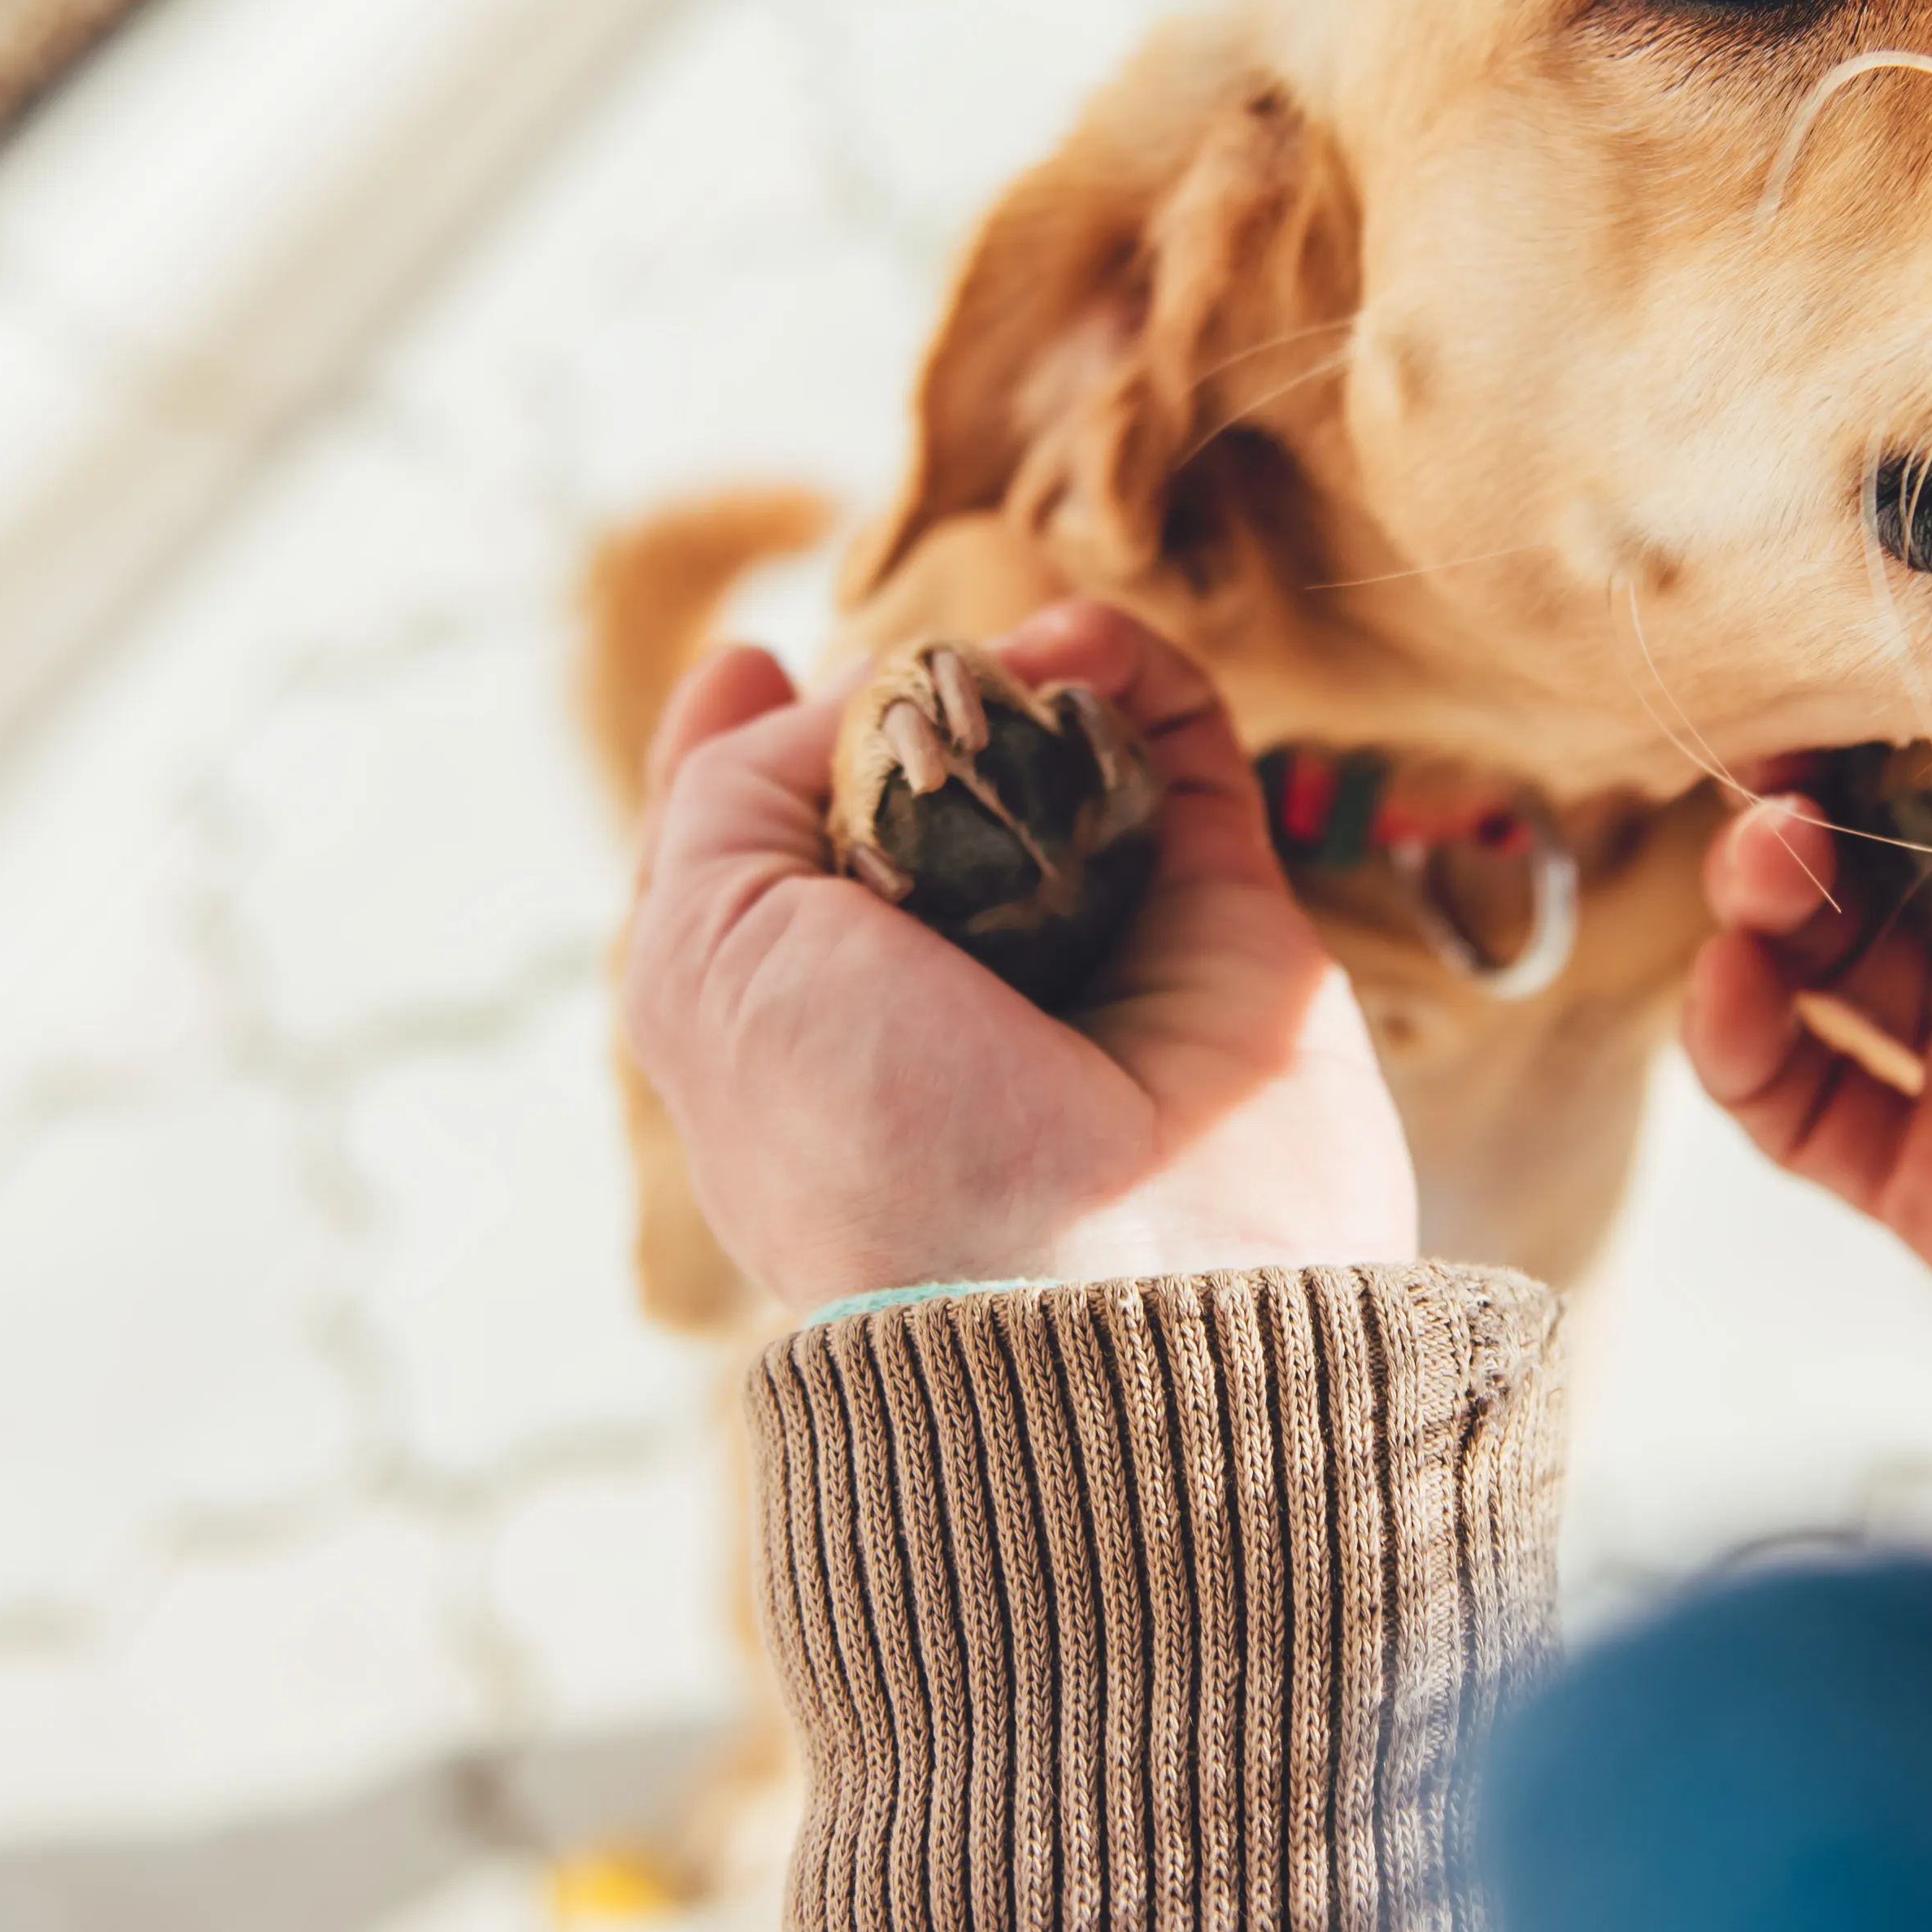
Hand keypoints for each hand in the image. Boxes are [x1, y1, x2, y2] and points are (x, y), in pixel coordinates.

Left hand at [623, 601, 1416, 1312]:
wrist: (1110, 1282)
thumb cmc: (875, 1135)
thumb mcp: (705, 961)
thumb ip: (723, 799)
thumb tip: (865, 691)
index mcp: (803, 1020)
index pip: (762, 863)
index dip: (744, 746)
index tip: (745, 660)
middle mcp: (942, 986)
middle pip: (914, 789)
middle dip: (906, 696)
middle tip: (912, 671)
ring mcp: (1092, 949)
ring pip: (1055, 754)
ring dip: (1027, 667)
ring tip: (1021, 651)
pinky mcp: (1226, 921)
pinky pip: (1184, 755)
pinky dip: (1138, 675)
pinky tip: (1087, 649)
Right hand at [1682, 723, 1931, 1385]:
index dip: (1909, 685)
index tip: (1845, 633)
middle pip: (1882, 835)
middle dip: (1813, 777)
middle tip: (1782, 744)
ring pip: (1818, 956)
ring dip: (1764, 888)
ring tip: (1772, 855)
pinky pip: (1799, 1108)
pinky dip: (1738, 1040)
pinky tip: (1742, 981)